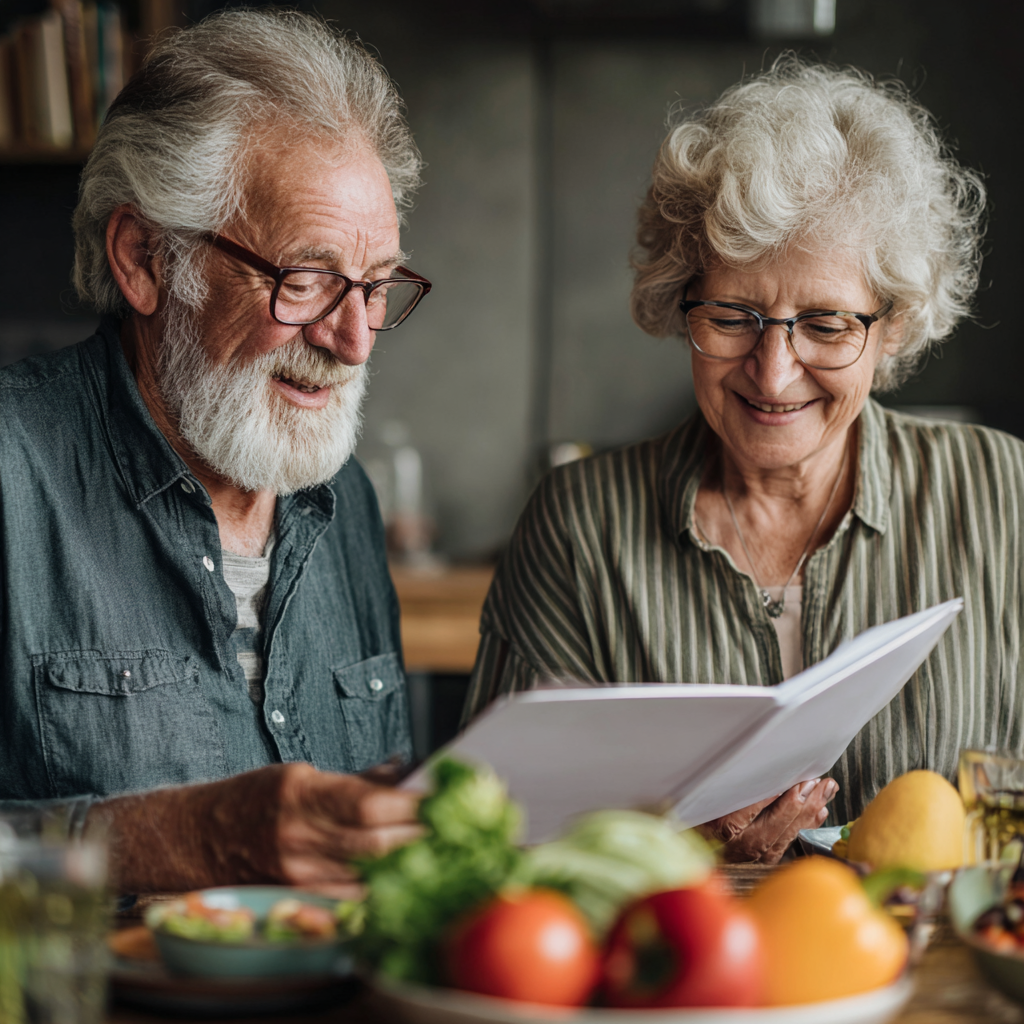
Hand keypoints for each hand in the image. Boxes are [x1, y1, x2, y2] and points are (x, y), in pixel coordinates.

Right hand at [93, 762, 421, 894]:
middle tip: (455, 828)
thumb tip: (402, 770)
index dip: (410, 805)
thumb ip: (353, 779)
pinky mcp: (299, 894)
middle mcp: (298, 835)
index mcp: (300, 794)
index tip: (440, 799)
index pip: (367, 804)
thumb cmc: (251, 798)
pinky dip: (382, 886)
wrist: (198, 837)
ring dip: (409, 864)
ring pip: (368, 875)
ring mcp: (297, 871)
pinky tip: (407, 878)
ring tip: (443, 852)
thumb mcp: (299, 773)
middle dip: (421, 837)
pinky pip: (350, 895)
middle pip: (374, 844)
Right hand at [697, 778, 837, 864]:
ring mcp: (754, 856)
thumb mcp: (705, 802)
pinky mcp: (762, 860)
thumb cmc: (695, 824)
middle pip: (779, 821)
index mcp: (725, 828)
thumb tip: (762, 779)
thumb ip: (732, 792)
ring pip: (789, 831)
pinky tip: (818, 812)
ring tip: (827, 790)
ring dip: (810, 809)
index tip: (798, 779)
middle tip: (821, 781)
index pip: (760, 808)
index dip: (782, 794)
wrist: (690, 859)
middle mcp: (742, 846)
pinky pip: (789, 840)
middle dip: (804, 799)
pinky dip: (805, 824)